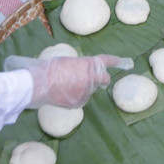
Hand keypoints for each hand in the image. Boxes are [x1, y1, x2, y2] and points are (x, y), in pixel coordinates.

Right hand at [5, 54, 132, 107]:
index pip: (105, 61)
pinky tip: (66, 93)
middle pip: (104, 79)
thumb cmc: (51, 69)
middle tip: (94, 79)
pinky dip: (77, 96)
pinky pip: (82, 99)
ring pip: (91, 90)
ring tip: (68, 84)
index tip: (124, 62)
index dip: (115, 61)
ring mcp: (86, 92)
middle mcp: (91, 78)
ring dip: (85, 88)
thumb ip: (81, 66)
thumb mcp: (69, 62)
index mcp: (88, 64)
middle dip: (101, 79)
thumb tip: (85, 71)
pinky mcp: (79, 103)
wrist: (40, 84)